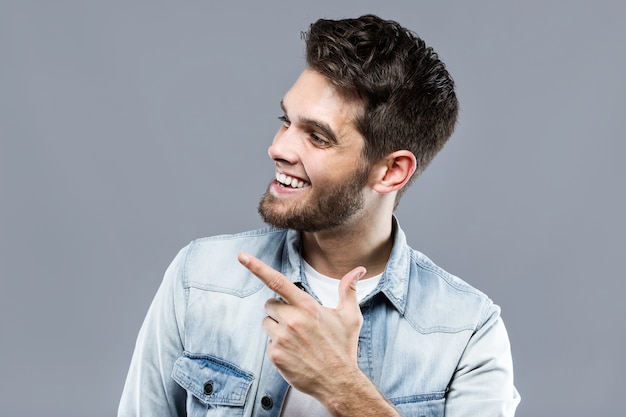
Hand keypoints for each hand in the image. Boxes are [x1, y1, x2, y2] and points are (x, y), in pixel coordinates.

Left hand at [237, 252, 365, 396]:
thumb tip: (359, 270)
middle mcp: (292, 319)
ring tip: (297, 340)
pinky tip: (294, 353)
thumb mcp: (350, 317)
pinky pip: (269, 343)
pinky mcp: (275, 354)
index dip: (257, 267)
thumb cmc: (343, 347)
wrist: (338, 382)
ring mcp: (282, 338)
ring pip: (267, 323)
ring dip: (277, 328)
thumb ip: (348, 290)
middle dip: (280, 311)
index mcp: (307, 306)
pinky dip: (278, 347)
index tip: (242, 257)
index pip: (278, 281)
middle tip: (297, 324)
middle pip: (270, 304)